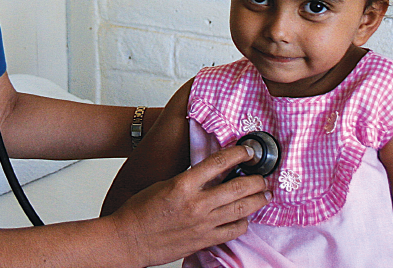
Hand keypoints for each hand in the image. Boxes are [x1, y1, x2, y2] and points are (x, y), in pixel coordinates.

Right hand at [106, 144, 268, 266]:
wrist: (128, 240)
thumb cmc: (139, 211)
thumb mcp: (164, 183)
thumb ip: (189, 178)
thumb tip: (210, 171)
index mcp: (183, 184)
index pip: (219, 162)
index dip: (239, 154)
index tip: (248, 151)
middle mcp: (196, 204)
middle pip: (238, 187)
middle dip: (256, 180)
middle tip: (263, 176)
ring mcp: (202, 224)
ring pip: (241, 210)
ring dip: (257, 201)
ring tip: (265, 195)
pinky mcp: (203, 240)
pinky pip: (233, 231)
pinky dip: (243, 223)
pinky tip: (245, 218)